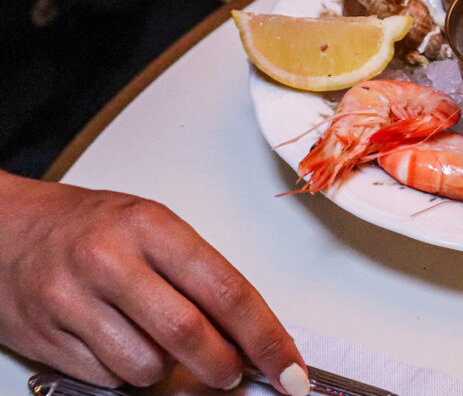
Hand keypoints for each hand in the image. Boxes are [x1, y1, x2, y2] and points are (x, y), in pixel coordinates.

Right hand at [0, 173, 307, 394]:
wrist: (2, 228)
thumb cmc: (87, 227)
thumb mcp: (151, 230)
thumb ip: (198, 278)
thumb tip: (248, 337)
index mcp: (151, 226)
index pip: (227, 290)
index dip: (266, 338)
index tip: (290, 369)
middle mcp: (111, 260)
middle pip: (189, 334)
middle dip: (223, 368)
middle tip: (232, 375)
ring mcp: (72, 299)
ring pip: (146, 368)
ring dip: (167, 375)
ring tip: (157, 344)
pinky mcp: (45, 336)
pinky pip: (106, 379)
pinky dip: (126, 375)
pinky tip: (118, 345)